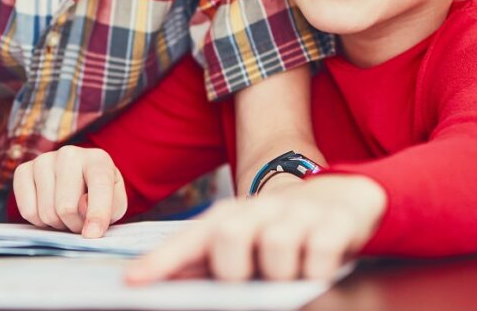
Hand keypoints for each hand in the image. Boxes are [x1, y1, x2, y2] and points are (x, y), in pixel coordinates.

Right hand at [12, 146, 126, 237]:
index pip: (99, 185)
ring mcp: (44, 160)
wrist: (76, 182)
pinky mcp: (23, 171)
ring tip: (66, 215)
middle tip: (80, 223)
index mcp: (98, 159)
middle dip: (74, 225)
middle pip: (66, 207)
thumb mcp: (115, 205)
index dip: (97, 213)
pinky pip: (27, 211)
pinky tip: (49, 210)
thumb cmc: (99, 196)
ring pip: (47, 212)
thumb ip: (108, 209)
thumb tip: (82, 207)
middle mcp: (69, 154)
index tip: (93, 235)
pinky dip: (39, 221)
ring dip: (58, 224)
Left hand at [126, 174, 386, 281]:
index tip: (134, 281)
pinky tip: (318, 264)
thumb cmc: (282, 229)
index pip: (192, 239)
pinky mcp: (335, 222)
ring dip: (282, 272)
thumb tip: (150, 277)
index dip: (162, 260)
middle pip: (228, 236)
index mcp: (232, 217)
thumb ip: (203, 259)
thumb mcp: (243, 238)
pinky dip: (318, 268)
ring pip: (276, 249)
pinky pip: (320, 254)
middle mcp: (261, 210)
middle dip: (234, 268)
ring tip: (291, 270)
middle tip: (251, 275)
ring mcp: (299, 215)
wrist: (341, 196)